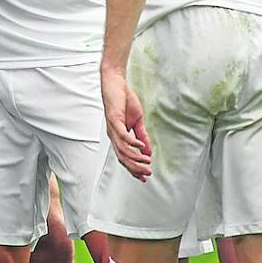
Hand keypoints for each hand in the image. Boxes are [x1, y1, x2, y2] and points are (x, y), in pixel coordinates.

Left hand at [101, 66, 151, 181]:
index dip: (133, 169)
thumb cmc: (124, 102)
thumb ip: (142, 137)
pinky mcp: (114, 120)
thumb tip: (148, 152)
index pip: (124, 157)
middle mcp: (113, 135)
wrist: (115, 85)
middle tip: (147, 173)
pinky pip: (123, 135)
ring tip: (148, 161)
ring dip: (136, 157)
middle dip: (135, 168)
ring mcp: (112, 128)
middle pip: (122, 157)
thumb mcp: (136, 122)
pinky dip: (133, 143)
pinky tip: (142, 147)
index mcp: (118, 137)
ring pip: (122, 149)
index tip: (144, 177)